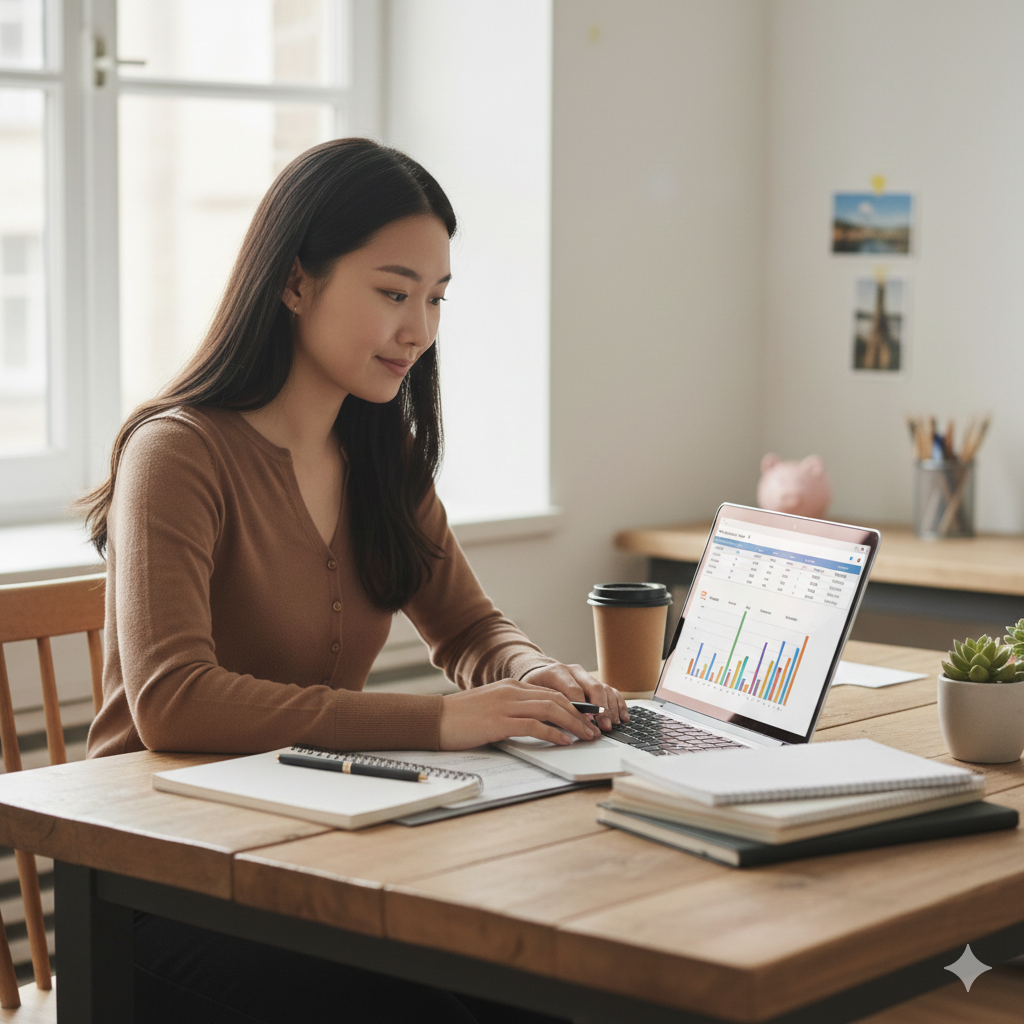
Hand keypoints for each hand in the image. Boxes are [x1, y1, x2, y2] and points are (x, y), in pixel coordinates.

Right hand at [438, 680, 600, 750]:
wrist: (434, 719)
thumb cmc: (460, 718)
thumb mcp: (490, 706)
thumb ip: (512, 709)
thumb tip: (536, 723)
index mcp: (510, 686)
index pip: (551, 692)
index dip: (573, 705)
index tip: (586, 718)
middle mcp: (511, 691)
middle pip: (556, 699)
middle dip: (579, 715)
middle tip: (593, 730)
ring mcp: (506, 705)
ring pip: (550, 710)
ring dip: (573, 724)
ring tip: (585, 736)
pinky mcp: (499, 722)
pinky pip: (534, 725)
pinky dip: (553, 733)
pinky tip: (564, 741)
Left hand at [520, 663, 628, 732]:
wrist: (537, 674)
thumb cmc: (534, 689)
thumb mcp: (533, 696)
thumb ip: (547, 706)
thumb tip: (559, 724)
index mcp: (557, 672)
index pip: (574, 689)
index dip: (582, 707)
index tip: (588, 721)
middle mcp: (574, 671)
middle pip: (594, 687)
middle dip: (601, 708)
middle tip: (604, 725)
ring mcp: (585, 676)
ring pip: (605, 688)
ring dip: (611, 708)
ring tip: (612, 724)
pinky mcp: (594, 682)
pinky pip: (611, 691)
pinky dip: (619, 704)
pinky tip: (622, 718)